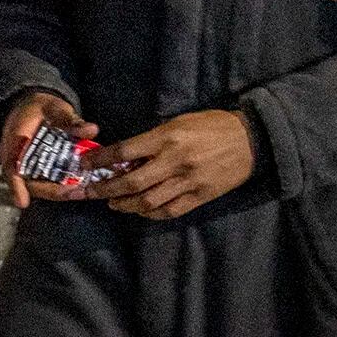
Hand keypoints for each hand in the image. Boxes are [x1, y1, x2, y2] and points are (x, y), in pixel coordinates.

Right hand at [0, 91, 103, 210]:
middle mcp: (16, 159)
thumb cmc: (40, 108)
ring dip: (58, 191)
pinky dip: (62, 187)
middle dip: (50, 191)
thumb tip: (91, 130)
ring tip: (80, 192)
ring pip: (37, 185)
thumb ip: (70, 118)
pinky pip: (46, 182)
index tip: (23, 202)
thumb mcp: (54, 107)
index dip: (16, 186)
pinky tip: (79, 188)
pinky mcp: (38, 169)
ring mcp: (27, 166)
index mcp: (14, 142)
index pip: (11, 167)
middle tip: (74, 193)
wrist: (32, 108)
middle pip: (27, 183)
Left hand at [91, 108, 256, 220]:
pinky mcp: (200, 196)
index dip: (100, 160)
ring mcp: (188, 181)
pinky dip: (150, 214)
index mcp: (167, 138)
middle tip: (89, 193)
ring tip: (113, 203)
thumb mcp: (179, 122)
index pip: (124, 151)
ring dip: (124, 205)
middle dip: (104, 190)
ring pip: (147, 201)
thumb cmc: (212, 126)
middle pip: (130, 182)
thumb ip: (152, 140)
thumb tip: (124, 156)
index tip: (84, 165)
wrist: (252, 139)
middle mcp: (175, 161)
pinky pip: (169, 211)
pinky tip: (141, 211)